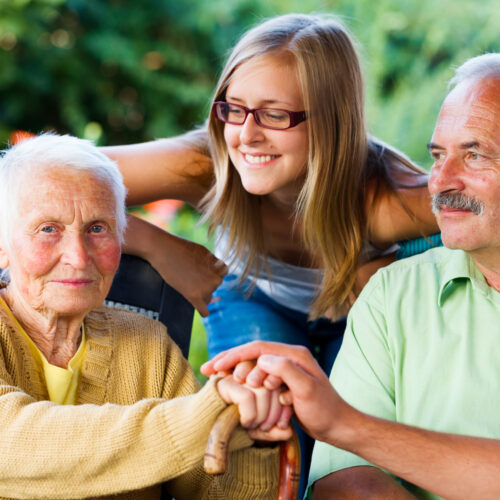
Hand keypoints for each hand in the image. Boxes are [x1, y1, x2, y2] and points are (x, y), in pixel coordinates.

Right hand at [154, 234, 226, 316]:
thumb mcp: (204, 252)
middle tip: (190, 276)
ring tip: (186, 282)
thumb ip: (213, 263)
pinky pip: (204, 311)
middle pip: (214, 287)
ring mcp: (206, 288)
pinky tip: (201, 310)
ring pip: (208, 297)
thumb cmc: (181, 248)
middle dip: (204, 283)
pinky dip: (202, 311)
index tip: (200, 270)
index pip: (221, 276)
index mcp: (221, 267)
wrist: (163, 249)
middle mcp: (216, 279)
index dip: (210, 273)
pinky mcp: (194, 296)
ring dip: (199, 294)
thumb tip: (219, 272)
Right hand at [203, 341, 352, 443]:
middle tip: (208, 370)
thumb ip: (285, 370)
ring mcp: (285, 369)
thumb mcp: (306, 390)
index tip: (216, 366)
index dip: (235, 355)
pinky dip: (242, 379)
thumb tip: (261, 359)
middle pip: (251, 354)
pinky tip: (229, 384)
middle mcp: (288, 357)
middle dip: (229, 360)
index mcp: (293, 354)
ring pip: (252, 364)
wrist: (338, 426)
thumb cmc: (324, 410)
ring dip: (233, 369)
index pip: (258, 349)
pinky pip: (257, 376)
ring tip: (214, 376)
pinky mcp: (282, 381)